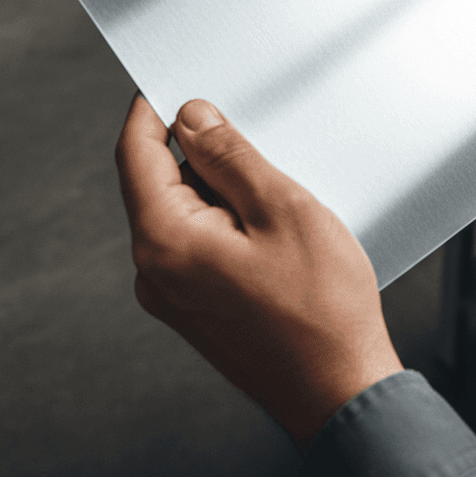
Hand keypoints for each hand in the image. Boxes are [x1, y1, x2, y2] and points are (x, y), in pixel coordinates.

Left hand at [115, 95, 402, 449]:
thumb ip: (229, 156)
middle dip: (197, 151)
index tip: (171, 85)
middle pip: (158, 182)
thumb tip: (191, 118)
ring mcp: (174, 296)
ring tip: (274, 195)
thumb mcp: (281, 208)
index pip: (134, 154)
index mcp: (165, 241)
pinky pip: (197, 243)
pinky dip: (225, 220)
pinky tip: (270, 227)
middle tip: (249, 137)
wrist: (341, 391)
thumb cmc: (321, 310)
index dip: (151, 110)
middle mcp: (156, 272)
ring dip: (218, 188)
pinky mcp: (197, 308)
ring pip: (182, 213)